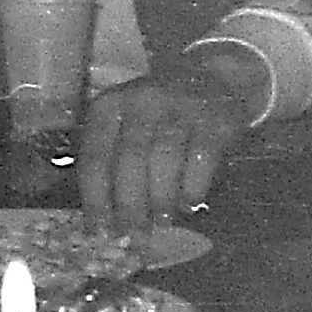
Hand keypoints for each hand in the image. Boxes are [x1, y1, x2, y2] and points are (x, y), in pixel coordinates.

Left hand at [78, 63, 254, 235]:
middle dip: (130, 204)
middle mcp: (141, 102)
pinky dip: (193, 185)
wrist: (210, 77)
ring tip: (161, 223)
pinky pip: (201, 157)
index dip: (96, 198)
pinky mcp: (214, 118)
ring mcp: (179, 107)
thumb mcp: (124, 124)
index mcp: (109, 107)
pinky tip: (189, 204)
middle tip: (134, 234)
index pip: (96, 158)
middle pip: (129, 161)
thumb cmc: (156, 115)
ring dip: (161, 198)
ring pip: (164, 160)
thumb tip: (104, 219)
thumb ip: (112, 161)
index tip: (99, 230)